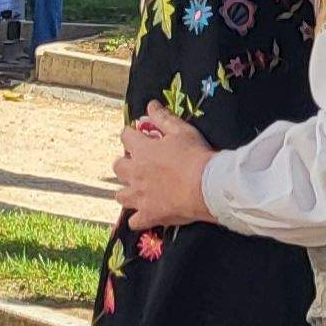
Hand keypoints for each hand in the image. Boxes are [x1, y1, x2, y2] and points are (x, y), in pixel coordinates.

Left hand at [110, 105, 217, 228]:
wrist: (208, 187)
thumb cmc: (196, 156)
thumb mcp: (182, 131)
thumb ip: (163, 118)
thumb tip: (150, 104)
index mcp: (141, 150)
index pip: (125, 136)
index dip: (132, 135)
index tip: (140, 136)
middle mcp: (134, 173)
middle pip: (117, 167)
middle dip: (125, 164)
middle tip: (139, 164)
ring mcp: (139, 196)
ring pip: (121, 196)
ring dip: (127, 192)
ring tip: (138, 190)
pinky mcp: (149, 215)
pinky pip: (134, 221)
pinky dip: (138, 218)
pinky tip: (146, 215)